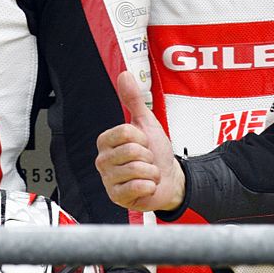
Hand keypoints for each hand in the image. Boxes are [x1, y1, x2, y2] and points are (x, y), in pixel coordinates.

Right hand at [95, 71, 183, 212]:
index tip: (143, 142)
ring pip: (136, 169)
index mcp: (106, 141)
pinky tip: (147, 186)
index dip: (142, 137)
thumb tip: (124, 74)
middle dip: (148, 155)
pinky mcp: (117, 197)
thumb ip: (133, 100)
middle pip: (131, 151)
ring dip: (151, 171)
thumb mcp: (146, 122)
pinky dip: (150, 185)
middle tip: (147, 159)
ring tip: (148, 172)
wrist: (170, 179)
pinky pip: (138, 187)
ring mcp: (108, 180)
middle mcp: (103, 161)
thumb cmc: (156, 152)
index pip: (125, 132)